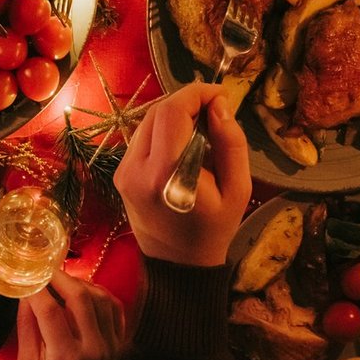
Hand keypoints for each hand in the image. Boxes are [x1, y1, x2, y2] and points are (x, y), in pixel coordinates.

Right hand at [17, 270, 123, 359]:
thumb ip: (28, 325)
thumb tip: (25, 291)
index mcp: (66, 359)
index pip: (49, 309)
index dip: (35, 287)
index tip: (25, 273)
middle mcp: (94, 350)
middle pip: (81, 297)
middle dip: (61, 277)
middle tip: (44, 268)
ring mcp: (111, 349)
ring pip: (102, 299)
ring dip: (81, 283)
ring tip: (61, 279)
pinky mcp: (118, 349)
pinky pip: (115, 311)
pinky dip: (100, 296)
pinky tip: (83, 293)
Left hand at [114, 84, 251, 267]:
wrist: (179, 265)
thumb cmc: (214, 229)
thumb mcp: (238, 188)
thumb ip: (231, 143)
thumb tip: (219, 105)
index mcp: (166, 175)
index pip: (173, 112)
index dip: (197, 93)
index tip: (221, 94)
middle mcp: (137, 170)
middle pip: (157, 112)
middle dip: (187, 100)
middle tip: (215, 107)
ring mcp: (124, 172)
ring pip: (146, 121)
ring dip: (175, 114)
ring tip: (202, 124)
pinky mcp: (121, 175)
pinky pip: (141, 138)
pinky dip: (163, 130)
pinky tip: (184, 141)